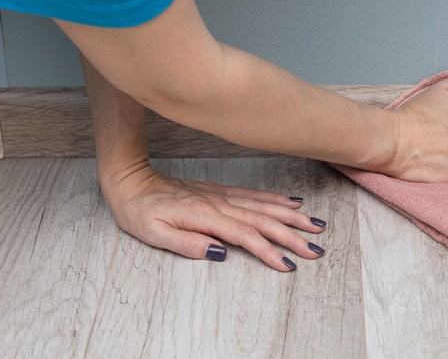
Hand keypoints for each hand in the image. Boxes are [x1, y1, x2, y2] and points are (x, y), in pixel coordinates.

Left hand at [101, 164, 326, 270]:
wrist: (132, 182)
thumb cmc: (139, 211)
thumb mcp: (153, 234)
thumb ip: (186, 243)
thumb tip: (219, 252)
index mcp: (204, 216)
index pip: (244, 235)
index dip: (267, 251)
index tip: (287, 265)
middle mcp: (218, 203)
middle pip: (262, 220)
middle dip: (292, 235)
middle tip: (315, 249)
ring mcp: (221, 195)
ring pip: (263, 206)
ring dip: (291, 216)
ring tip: (315, 225)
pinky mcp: (220, 191)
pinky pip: (254, 195)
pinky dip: (275, 199)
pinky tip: (291, 203)